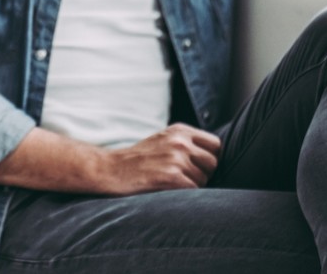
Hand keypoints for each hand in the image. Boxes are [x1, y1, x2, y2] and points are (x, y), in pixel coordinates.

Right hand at [96, 123, 220, 194]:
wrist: (111, 169)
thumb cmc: (138, 159)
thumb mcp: (163, 140)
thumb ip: (186, 143)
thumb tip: (214, 157)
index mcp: (179, 131)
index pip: (215, 144)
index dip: (209, 157)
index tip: (198, 165)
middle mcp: (180, 142)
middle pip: (213, 162)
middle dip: (204, 173)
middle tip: (185, 177)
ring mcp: (176, 159)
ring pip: (204, 179)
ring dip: (192, 185)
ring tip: (171, 183)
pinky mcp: (171, 176)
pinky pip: (194, 190)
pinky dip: (184, 194)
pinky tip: (168, 190)